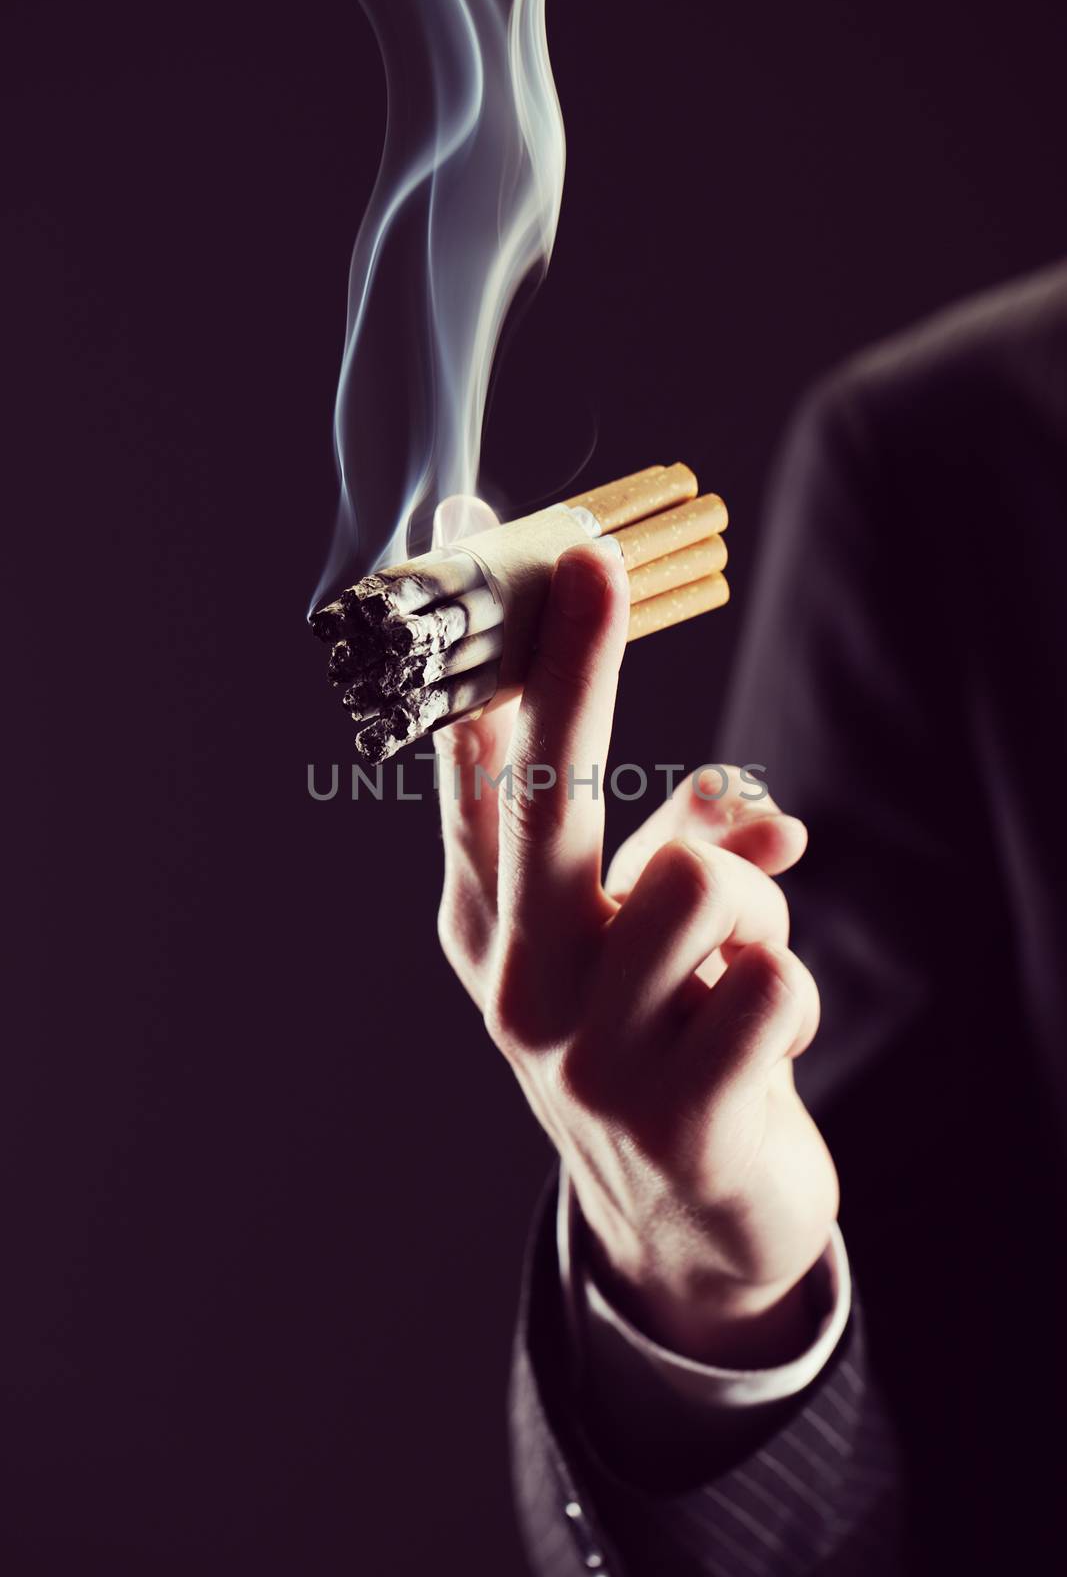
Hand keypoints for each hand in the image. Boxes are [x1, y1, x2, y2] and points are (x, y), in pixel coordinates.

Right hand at [434, 543, 837, 1364]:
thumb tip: (763, 814)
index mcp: (492, 929)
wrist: (677, 1221)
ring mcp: (585, 1054)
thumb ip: (686, 851)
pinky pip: (775, 975)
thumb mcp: (644, 944)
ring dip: (752, 906)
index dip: (488, 657)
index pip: (479, 773)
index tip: (476, 536)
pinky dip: (790, 992)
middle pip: (549, 797)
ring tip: (735, 972)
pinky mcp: (675, 1113)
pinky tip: (757, 1050)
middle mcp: (519, 982)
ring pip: (701, 880)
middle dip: (578, 667)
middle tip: (594, 553)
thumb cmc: (655, 1039)